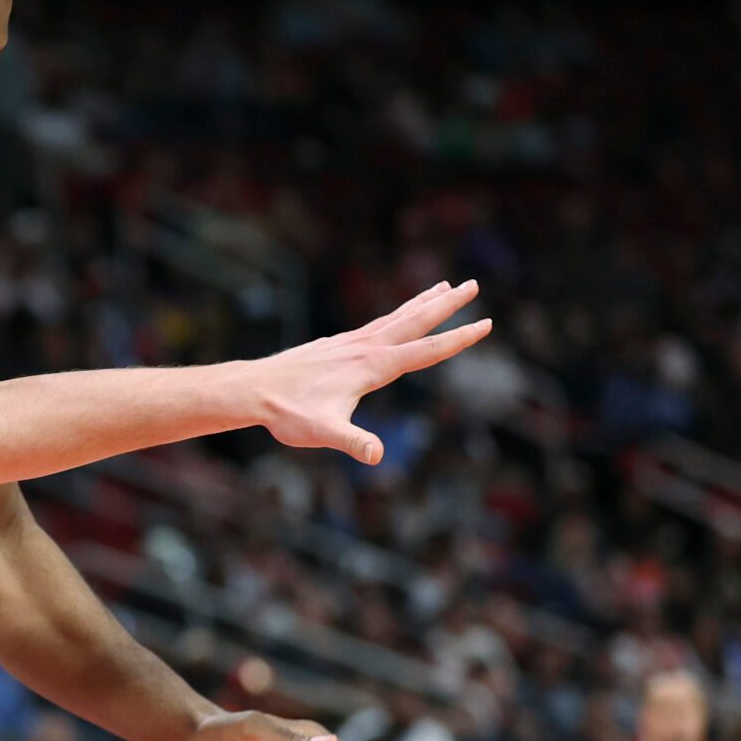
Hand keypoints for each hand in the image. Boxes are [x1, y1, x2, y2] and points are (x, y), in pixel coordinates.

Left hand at [251, 281, 490, 463]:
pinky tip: (397, 316)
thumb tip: (377, 456)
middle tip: (474, 284)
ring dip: (422, 302)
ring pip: (395, 317)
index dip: (458, 339)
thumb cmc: (288, 414)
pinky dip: (395, 314)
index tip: (487, 323)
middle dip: (447, 304)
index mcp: (372, 366)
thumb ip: (353, 443)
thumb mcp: (324, 433)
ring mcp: (349, 343)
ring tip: (444, 286)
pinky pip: (375, 323)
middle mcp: (364, 347)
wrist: (253, 392)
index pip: (426, 350)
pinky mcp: (335, 345)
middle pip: (414, 321)